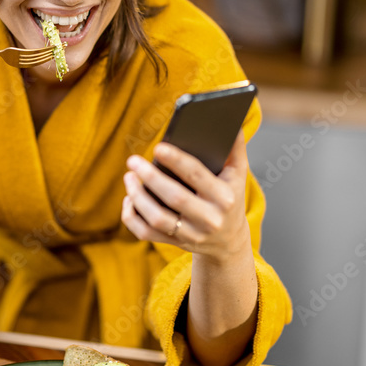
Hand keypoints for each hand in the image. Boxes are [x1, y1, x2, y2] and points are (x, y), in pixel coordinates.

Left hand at [121, 131, 250, 259]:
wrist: (229, 241)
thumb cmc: (230, 198)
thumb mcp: (237, 176)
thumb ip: (236, 148)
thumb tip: (233, 122)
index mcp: (224, 197)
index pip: (197, 175)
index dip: (176, 161)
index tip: (158, 147)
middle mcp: (210, 218)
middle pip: (174, 197)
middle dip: (150, 177)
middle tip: (133, 160)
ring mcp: (192, 234)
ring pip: (157, 218)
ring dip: (138, 197)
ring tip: (129, 177)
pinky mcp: (176, 243)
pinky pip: (146, 233)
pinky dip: (132, 217)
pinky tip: (128, 200)